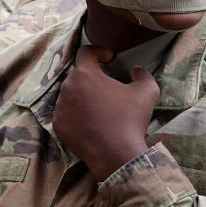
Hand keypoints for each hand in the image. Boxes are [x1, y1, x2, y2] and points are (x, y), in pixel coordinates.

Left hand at [53, 46, 158, 181]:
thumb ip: (142, 73)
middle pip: (78, 74)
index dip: (99, 51)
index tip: (110, 59)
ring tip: (99, 106)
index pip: (86, 52)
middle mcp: (67, 87)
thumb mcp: (147, 91)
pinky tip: (91, 121)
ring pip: (70, 94)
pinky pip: (65, 113)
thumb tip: (135, 69)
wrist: (116, 154)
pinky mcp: (58, 125)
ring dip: (83, 95)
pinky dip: (76, 113)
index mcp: (85, 74)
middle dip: (92, 76)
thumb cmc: (130, 119)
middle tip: (107, 86)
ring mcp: (60, 108)